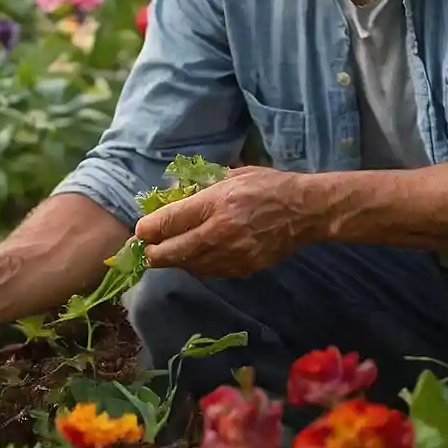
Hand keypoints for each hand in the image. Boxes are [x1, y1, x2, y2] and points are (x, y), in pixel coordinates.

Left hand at [135, 166, 320, 277]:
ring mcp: (232, 254)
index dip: (148, 229)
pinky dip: (197, 266)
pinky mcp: (243, 269)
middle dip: (154, 252)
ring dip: (175, 261)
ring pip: (189, 266)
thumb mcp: (232, 175)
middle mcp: (220, 232)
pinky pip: (209, 272)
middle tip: (148, 249)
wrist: (305, 212)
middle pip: (172, 252)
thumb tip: (173, 196)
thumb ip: (202, 186)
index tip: (141, 231)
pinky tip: (195, 257)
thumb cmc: (267, 186)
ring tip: (169, 252)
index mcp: (217, 203)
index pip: (170, 222)